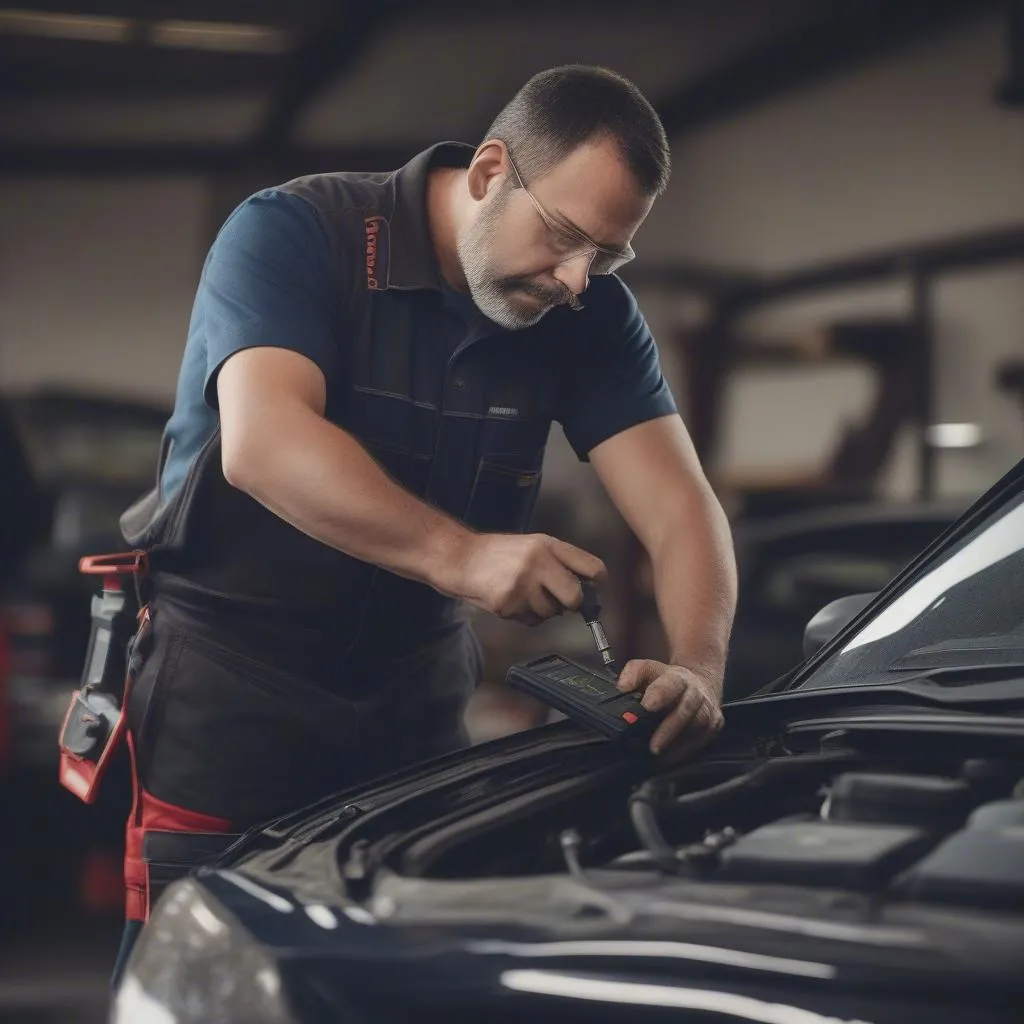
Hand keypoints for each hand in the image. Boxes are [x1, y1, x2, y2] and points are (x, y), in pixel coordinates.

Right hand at [453, 533, 605, 625]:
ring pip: (551, 613)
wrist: (460, 559)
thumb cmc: (498, 555)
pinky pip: (531, 620)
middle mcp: (538, 562)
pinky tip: (510, 599)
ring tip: (522, 593)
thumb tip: (587, 588)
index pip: (592, 566)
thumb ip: (559, 562)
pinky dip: (524, 615)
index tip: (593, 589)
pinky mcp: (508, 603)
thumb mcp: (532, 546)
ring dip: (541, 609)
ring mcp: (522, 584)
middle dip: (569, 604)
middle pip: (575, 597)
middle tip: (557, 599)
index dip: (597, 582)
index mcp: (547, 545)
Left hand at [616, 659, 723, 758]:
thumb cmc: (668, 681)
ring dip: (678, 745)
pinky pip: (703, 741)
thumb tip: (623, 687)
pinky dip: (686, 752)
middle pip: (686, 710)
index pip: (671, 683)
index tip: (647, 706)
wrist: (699, 683)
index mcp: (678, 677)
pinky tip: (671, 758)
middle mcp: (697, 693)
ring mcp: (708, 709)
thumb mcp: (647, 669)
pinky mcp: (714, 725)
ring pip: (698, 727)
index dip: (661, 694)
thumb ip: (632, 674)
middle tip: (653, 747)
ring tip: (660, 756)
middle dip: (669, 730)